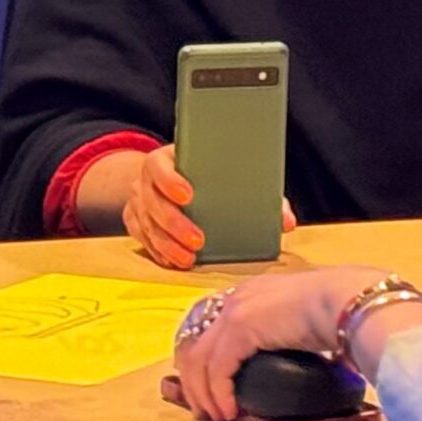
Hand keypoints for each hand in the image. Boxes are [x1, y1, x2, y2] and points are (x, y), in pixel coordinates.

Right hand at [116, 144, 295, 270]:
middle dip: (175, 223)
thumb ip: (258, 194)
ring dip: (168, 244)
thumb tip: (285, 221)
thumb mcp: (228, 175)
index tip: (189, 194)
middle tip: (199, 240)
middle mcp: (146, 180)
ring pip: (147, 225)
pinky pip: (143, 240)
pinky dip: (159, 252)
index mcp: (167, 159)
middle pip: (152, 201)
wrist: (170, 177)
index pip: (159, 166)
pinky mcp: (135, 222)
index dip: (171, 180)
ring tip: (189, 259)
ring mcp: (138, 202)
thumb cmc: (208, 175)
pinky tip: (176, 261)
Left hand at [172, 266, 380, 420]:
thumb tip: (302, 357)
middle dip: (193, 381)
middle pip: (195, 344)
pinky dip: (219, 393)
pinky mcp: (240, 328)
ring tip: (215, 415)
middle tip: (203, 408)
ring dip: (202, 393)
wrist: (345, 300)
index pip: (208, 326)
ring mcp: (234, 311)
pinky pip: (217, 369)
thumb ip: (290, 332)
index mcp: (249, 294)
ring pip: (199, 359)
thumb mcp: (303, 319)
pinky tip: (229, 410)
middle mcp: (235, 298)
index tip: (206, 386)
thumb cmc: (337, 308)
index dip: (201, 359)